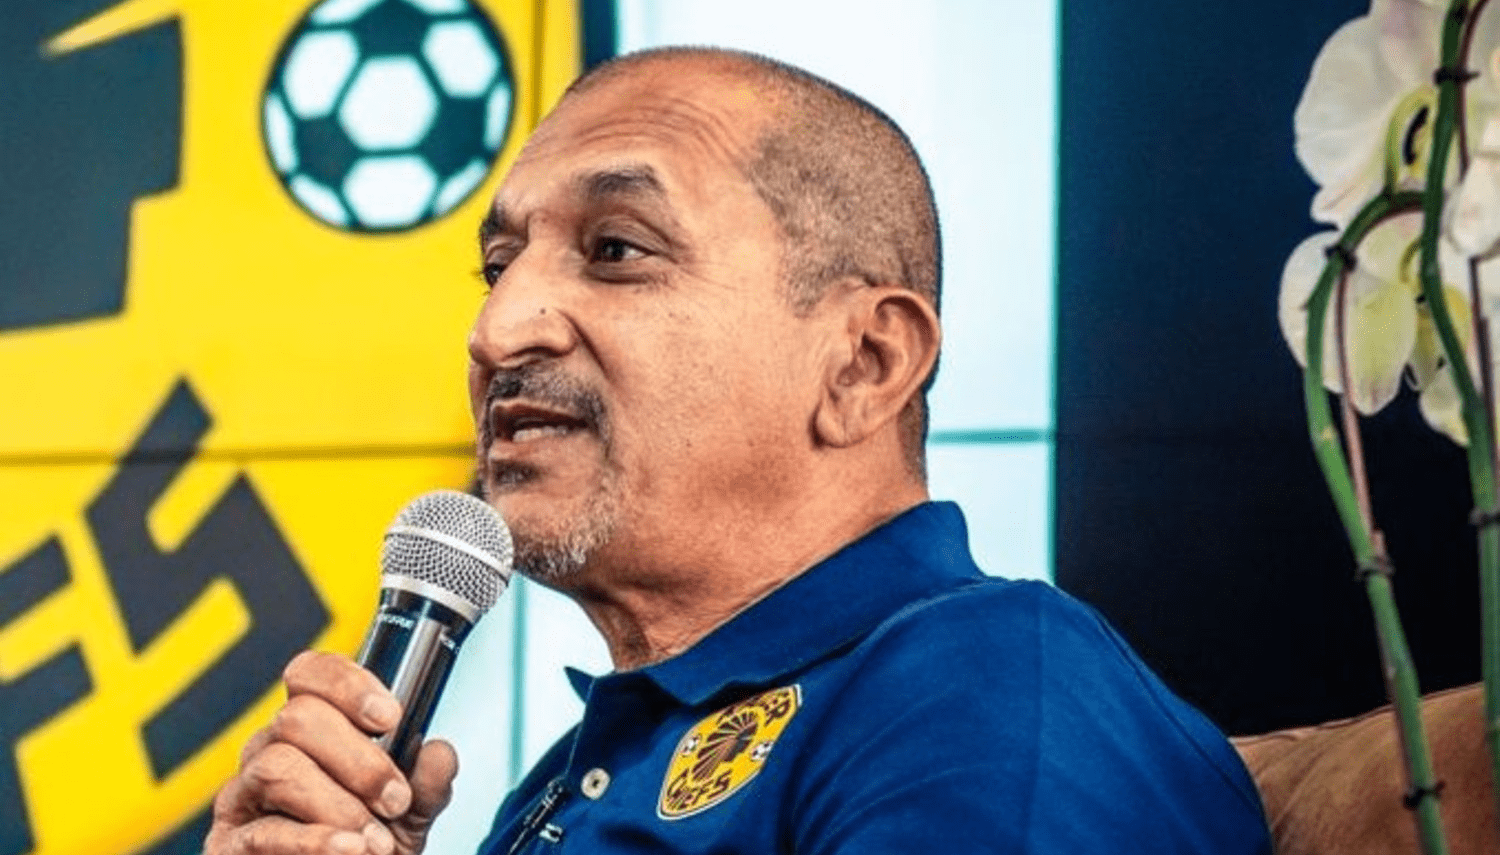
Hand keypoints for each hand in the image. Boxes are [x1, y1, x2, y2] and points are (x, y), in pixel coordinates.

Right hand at [203, 651, 458, 854]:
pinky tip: (350, 851)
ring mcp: (242, 797)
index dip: (347, 685)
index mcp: (310, 731)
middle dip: (358, 760)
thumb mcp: (409, 815)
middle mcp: (268, 751)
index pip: (308, 675)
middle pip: (297, 718)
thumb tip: (438, 753)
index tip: (390, 718)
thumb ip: (426, 784)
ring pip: (277, 768)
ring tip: (377, 842)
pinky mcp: (228, 846)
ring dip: (338, 805)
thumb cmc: (369, 848)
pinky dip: (315, 842)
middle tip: (395, 800)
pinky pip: (263, 833)